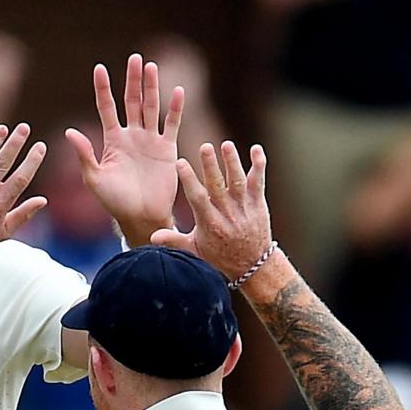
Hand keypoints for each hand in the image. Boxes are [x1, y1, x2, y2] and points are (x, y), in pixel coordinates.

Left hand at [66, 54, 184, 244]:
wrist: (141, 217)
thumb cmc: (115, 202)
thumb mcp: (95, 179)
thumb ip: (85, 155)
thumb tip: (69, 132)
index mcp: (112, 141)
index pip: (107, 107)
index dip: (103, 88)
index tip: (99, 68)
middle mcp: (131, 136)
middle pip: (131, 101)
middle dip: (132, 80)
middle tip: (135, 58)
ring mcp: (150, 141)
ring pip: (151, 107)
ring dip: (152, 88)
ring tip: (152, 66)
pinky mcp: (168, 149)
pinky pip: (172, 124)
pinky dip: (175, 108)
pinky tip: (177, 91)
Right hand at [150, 141, 271, 279]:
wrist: (252, 264)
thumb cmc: (219, 255)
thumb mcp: (194, 249)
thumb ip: (174, 240)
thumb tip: (152, 236)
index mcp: (209, 222)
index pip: (197, 197)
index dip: (189, 180)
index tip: (180, 162)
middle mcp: (226, 213)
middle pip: (218, 185)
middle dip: (211, 166)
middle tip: (205, 147)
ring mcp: (244, 207)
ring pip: (238, 181)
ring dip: (233, 162)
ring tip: (226, 145)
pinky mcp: (258, 203)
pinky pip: (258, 182)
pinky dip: (259, 166)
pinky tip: (256, 149)